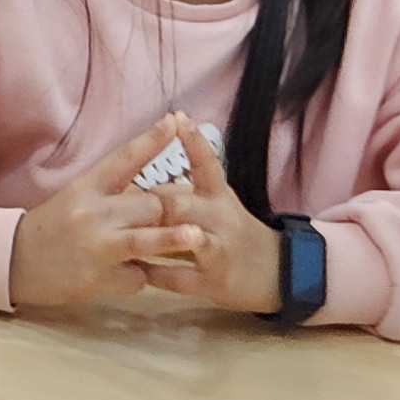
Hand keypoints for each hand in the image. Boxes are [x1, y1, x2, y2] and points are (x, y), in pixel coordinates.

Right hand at [7, 121, 206, 310]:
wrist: (15, 260)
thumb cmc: (53, 225)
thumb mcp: (77, 197)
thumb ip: (112, 195)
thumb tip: (154, 196)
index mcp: (85, 187)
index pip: (123, 159)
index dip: (150, 141)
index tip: (173, 122)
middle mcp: (91, 213)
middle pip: (147, 205)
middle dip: (166, 212)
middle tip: (173, 220)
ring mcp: (95, 247)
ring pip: (144, 239)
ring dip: (173, 239)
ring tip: (197, 236)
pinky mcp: (98, 279)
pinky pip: (134, 277)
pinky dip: (135, 276)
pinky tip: (122, 274)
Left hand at [134, 123, 285, 315]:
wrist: (280, 273)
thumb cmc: (235, 232)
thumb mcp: (218, 204)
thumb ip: (184, 188)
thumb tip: (147, 163)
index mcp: (219, 196)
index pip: (207, 163)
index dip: (193, 141)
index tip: (178, 117)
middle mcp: (221, 218)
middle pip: (182, 202)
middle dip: (151, 202)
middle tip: (119, 202)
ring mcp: (220, 251)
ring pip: (189, 238)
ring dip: (159, 236)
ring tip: (131, 236)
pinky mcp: (214, 282)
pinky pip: (181, 277)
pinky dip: (158, 274)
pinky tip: (138, 271)